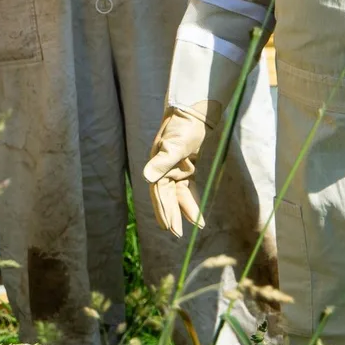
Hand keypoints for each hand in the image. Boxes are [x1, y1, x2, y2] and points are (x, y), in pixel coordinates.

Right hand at [142, 103, 220, 237]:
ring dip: (184, 210)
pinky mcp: (185, 166)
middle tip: (176, 234)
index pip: (158, 193)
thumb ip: (162, 161)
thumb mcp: (174, 145)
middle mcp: (162, 169)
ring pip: (177, 195)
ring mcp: (174, 168)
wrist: (193, 110)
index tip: (169, 227)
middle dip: (171, 215)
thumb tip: (145, 178)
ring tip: (196, 225)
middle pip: (166, 197)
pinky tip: (198, 214)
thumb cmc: (183, 126)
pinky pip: (187, 188)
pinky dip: (191, 200)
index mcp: (157, 165)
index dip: (163, 210)